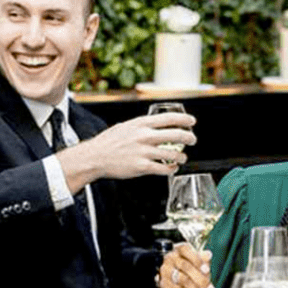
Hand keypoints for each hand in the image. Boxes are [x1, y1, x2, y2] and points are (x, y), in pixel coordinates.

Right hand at [56, 112, 196, 191]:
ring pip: (172, 154)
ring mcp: (143, 152)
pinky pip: (163, 169)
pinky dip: (171, 169)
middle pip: (176, 135)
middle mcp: (144, 136)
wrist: (95, 157)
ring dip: (182, 156)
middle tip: (193, 140)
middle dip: (189, 137)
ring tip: (183, 158)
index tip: (192, 122)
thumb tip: (154, 126)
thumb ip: (140, 126)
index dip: (184, 120)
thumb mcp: (125, 126)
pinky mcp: (141, 167)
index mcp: (141, 123)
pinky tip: (172, 168)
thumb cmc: (108, 142)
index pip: (169, 118)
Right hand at [159, 242, 213, 287]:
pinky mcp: (164, 287)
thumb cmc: (192, 283)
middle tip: (211, 285)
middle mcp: (169, 261)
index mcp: (178, 252)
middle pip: (185, 266)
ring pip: (184, 279)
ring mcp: (165, 274)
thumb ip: (204, 262)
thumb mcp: (202, 271)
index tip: (207, 268)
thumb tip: (208, 253)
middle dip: (201, 278)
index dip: (196, 258)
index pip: (185, 249)